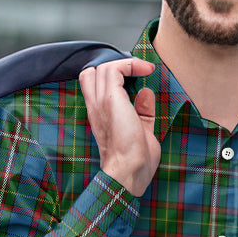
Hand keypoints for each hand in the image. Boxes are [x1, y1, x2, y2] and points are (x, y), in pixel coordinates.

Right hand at [79, 57, 158, 195]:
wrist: (129, 172)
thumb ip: (142, 111)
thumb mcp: (142, 130)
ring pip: (103, 68)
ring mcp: (100, 103)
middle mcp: (95, 107)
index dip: (112, 76)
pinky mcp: (110, 100)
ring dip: (125, 64)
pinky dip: (130, 65)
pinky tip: (145, 70)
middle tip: (137, 73)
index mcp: (99, 116)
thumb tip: (146, 93)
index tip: (136, 77)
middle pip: (92, 72)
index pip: (92, 85)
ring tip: (144, 69)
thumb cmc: (135, 161)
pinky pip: (114, 70)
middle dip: (114, 67)